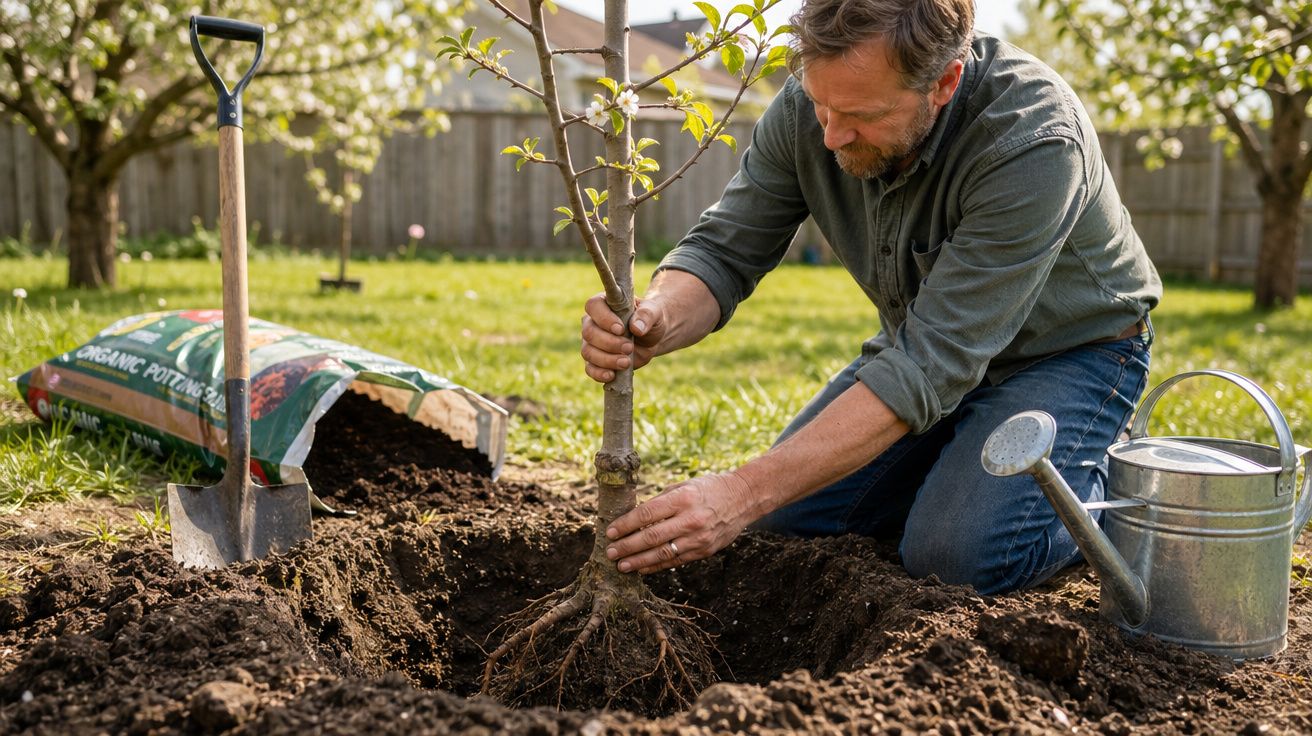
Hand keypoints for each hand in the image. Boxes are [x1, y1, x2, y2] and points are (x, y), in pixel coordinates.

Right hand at [580, 293, 663, 382]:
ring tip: (626, 362)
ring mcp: (591, 343)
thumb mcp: (654, 313)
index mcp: (604, 304)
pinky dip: (599, 373)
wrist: (650, 339)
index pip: (593, 306)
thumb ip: (647, 315)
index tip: (621, 329)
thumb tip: (636, 328)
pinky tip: (612, 375)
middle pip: (589, 332)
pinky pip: (590, 368)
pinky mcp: (595, 360)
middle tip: (629, 347)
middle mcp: (592, 322)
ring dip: (607, 359)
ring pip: (588, 352)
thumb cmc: (648, 320)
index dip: (604, 319)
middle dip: (609, 343)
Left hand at [604, 472, 755, 573]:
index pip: (646, 514)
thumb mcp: (684, 486)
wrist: (743, 498)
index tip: (610, 532)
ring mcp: (698, 537)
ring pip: (662, 554)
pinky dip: (656, 566)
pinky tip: (642, 568)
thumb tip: (634, 517)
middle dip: (627, 546)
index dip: (626, 525)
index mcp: (682, 498)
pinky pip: (675, 561)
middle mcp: (690, 519)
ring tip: (621, 565)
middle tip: (610, 552)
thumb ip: (661, 501)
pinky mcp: (704, 550)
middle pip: (651, 537)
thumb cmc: (709, 488)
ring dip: (638, 561)